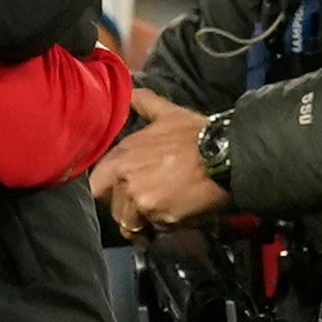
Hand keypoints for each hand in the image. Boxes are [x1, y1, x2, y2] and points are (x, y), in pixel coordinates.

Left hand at [90, 90, 228, 236]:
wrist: (225, 156)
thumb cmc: (197, 134)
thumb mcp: (168, 113)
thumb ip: (144, 104)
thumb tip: (131, 91)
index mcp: (121, 156)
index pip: (96, 185)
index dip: (109, 191)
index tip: (121, 193)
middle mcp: (124, 179)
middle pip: (113, 209)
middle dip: (127, 211)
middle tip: (147, 206)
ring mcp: (141, 200)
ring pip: (131, 224)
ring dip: (145, 222)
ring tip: (164, 212)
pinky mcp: (160, 218)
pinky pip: (156, 230)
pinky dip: (165, 226)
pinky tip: (178, 214)